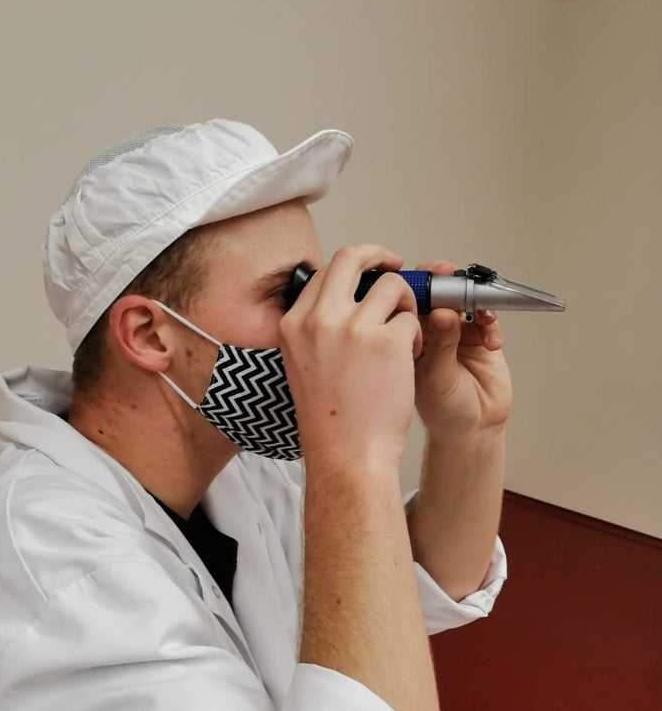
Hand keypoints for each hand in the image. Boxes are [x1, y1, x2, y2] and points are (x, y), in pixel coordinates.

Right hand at [279, 245, 422, 469]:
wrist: (347, 455)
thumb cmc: (331, 419)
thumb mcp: (303, 364)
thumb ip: (317, 327)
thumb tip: (345, 297)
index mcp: (292, 324)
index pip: (323, 272)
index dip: (352, 269)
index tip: (368, 276)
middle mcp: (318, 319)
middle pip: (352, 257)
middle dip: (380, 255)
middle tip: (397, 267)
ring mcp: (352, 327)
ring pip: (391, 285)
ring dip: (406, 304)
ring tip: (405, 336)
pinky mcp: (387, 341)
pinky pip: (412, 320)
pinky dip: (417, 336)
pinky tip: (409, 360)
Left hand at [412, 260, 512, 439]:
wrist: (472, 430)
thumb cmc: (442, 411)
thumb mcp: (436, 378)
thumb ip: (441, 344)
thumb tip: (443, 312)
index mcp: (407, 336)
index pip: (409, 299)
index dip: (419, 285)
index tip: (431, 279)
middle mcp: (430, 330)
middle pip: (438, 292)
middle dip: (449, 284)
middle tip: (458, 281)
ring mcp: (456, 332)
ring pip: (464, 301)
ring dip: (475, 302)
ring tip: (481, 317)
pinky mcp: (480, 338)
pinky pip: (487, 319)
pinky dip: (491, 324)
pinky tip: (491, 342)